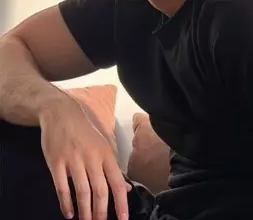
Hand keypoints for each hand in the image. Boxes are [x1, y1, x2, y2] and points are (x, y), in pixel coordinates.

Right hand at [39, 98, 130, 219]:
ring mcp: (73, 160)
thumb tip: (124, 187)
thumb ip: (113, 166)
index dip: (121, 203)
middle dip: (101, 213)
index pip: (117, 182)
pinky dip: (66, 203)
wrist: (61, 113)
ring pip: (82, 192)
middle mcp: (92, 158)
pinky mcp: (56, 163)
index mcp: (106, 154)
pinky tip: (69, 213)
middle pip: (100, 191)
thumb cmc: (85, 130)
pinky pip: (61, 187)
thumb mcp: (104, 144)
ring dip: (85, 212)